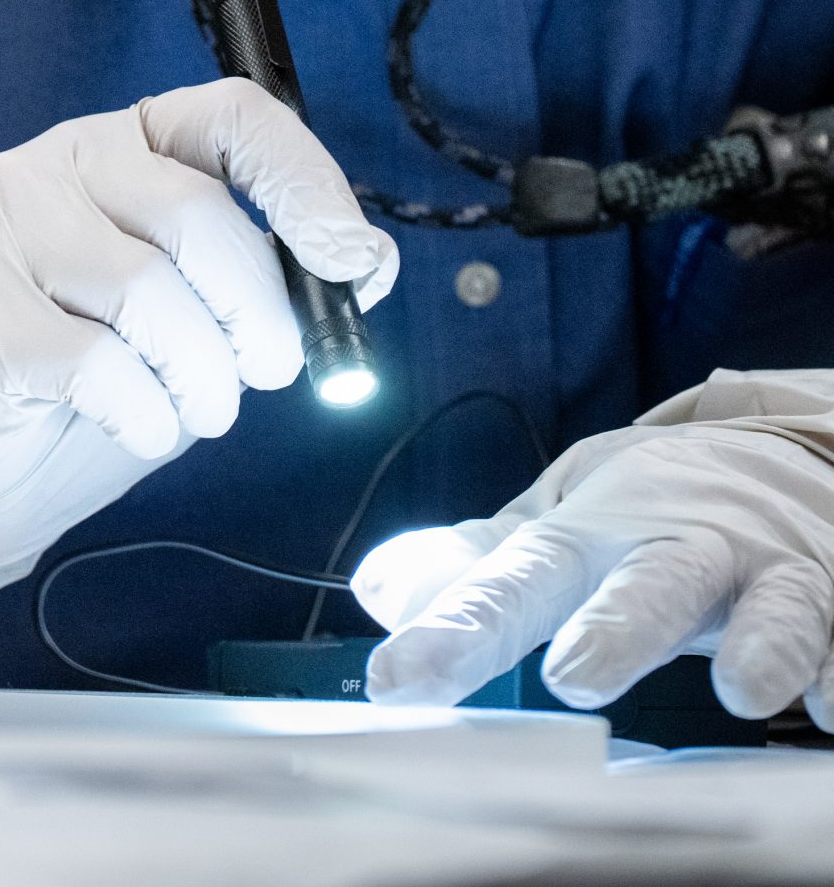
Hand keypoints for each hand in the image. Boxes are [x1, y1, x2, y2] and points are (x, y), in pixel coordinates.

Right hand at [0, 78, 396, 684]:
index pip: (232, 116)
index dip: (305, 181)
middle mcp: (57, 165)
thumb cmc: (98, 382)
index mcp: (128, 146)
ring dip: (201, 377)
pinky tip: (135, 426)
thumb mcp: (204, 321)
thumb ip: (269, 281)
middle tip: (267, 374)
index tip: (349, 262)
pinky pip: (93, 361)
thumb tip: (364, 265)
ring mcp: (0, 229)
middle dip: (258, 312)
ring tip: (196, 412)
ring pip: (145, 289)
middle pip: (195, 213)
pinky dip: (142, 412)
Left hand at [355, 370, 833, 728]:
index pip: (514, 581)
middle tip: (575, 676)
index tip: (397, 678)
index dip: (453, 630)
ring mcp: (769, 575)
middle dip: (616, 628)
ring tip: (744, 692)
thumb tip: (378, 589)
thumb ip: (478, 566)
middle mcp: (681, 549)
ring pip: (774, 605)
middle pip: (649, 584)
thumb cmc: (648, 515)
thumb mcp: (556, 528)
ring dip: (761, 645)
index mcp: (592, 536)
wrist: (776, 462)